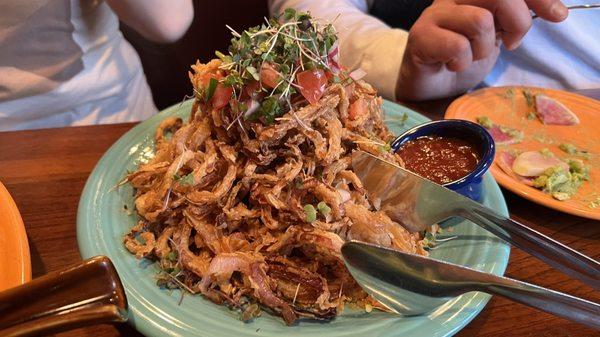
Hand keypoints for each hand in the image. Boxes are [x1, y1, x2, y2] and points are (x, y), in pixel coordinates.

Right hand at [396, 0, 567, 100]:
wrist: (428, 83)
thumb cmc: (462, 56)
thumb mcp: (497, 33)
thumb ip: (516, 17)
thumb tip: (555, 11)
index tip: (557, 15)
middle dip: (516, 22)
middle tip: (511, 43)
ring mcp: (435, 14)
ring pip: (479, 21)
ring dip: (484, 47)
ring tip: (475, 56)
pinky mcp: (421, 36)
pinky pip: (457, 46)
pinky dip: (463, 62)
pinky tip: (455, 65)